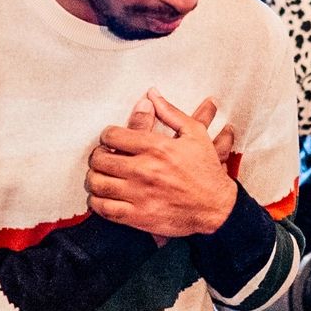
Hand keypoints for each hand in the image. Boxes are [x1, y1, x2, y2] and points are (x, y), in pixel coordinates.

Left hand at [86, 91, 238, 238]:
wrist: (216, 208)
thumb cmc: (206, 170)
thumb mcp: (194, 133)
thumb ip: (170, 112)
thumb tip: (151, 94)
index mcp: (156, 147)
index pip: (112, 135)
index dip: (107, 136)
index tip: (110, 141)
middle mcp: (144, 169)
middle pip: (100, 159)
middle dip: (97, 156)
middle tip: (102, 158)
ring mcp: (140, 194)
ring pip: (98, 183)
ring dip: (94, 178)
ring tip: (100, 176)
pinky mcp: (139, 216)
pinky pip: (105, 209)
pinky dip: (97, 202)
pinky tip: (102, 197)